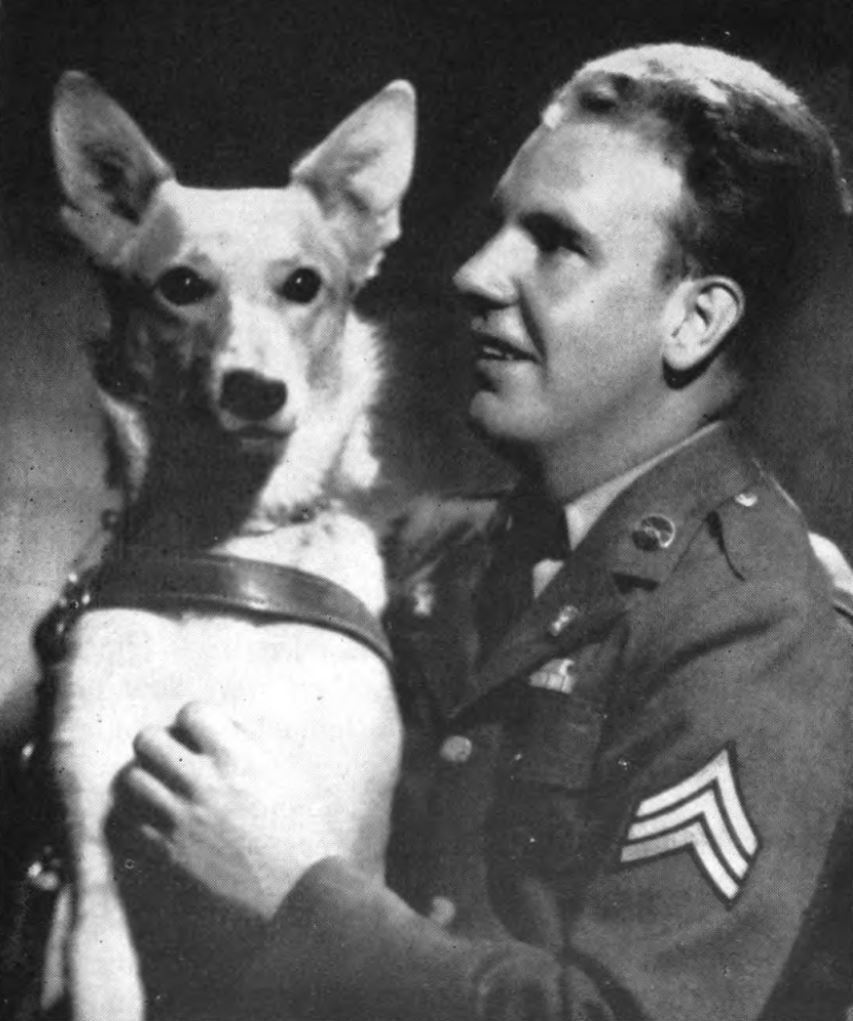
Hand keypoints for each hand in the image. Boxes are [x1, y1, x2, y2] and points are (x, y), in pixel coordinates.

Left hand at [115, 702, 339, 920]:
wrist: (298, 891)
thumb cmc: (302, 830)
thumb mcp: (286, 774)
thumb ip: (250, 747)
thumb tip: (221, 730)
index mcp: (237, 757)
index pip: (192, 712)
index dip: (195, 720)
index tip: (202, 734)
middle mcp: (203, 782)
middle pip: (147, 740)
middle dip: (159, 743)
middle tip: (173, 758)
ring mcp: (180, 818)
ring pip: (130, 779)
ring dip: (144, 778)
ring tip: (160, 787)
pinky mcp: (168, 853)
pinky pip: (129, 823)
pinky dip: (137, 816)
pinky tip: (156, 819)